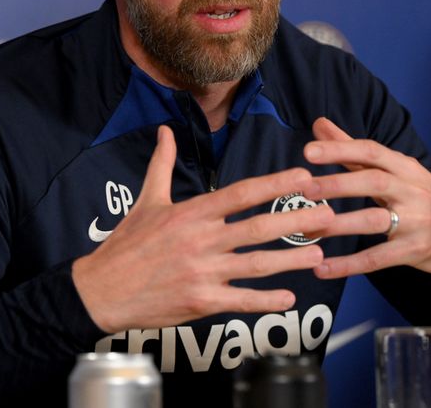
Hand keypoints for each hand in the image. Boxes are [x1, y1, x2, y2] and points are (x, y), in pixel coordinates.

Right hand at [72, 126, 334, 332]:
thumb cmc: (125, 244)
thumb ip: (161, 165)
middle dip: (296, 220)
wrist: (101, 289)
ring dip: (290, 259)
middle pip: (257, 227)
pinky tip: (289, 298)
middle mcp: (201, 240)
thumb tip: (164, 130)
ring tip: (319, 254)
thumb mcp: (146, 201)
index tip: (303, 177)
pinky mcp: (200, 301)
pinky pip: (241, 300)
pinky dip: (267, 300)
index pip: (241, 193)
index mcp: (191, 213)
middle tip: (329, 215)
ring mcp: (202, 272)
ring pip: (256, 264)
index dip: (275, 184)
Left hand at [301, 118, 430, 277]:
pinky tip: (322, 267)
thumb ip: (354, 150)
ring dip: (339, 225)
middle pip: (373, 182)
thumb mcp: (398, 170)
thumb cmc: (424, 198)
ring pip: (373, 220)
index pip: (372, 151)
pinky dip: (349, 265)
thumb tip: (319, 125)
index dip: (341, 149)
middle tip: (306, 187)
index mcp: (405, 168)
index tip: (309, 150)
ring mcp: (416, 221)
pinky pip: (377, 258)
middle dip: (338, 183)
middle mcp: (412, 190)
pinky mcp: (415, 250)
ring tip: (307, 230)